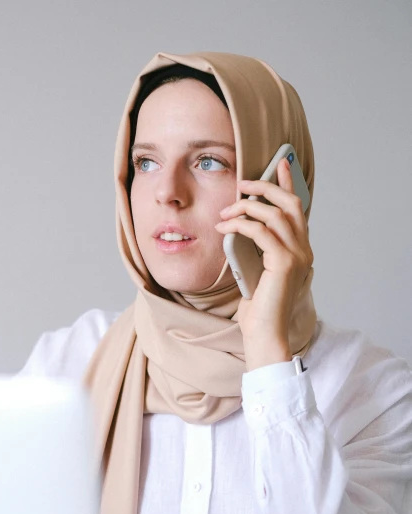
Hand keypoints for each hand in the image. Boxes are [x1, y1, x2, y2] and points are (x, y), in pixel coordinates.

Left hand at [215, 158, 313, 370]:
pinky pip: (261, 231)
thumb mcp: (257, 271)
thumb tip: (241, 226)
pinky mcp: (285, 263)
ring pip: (275, 214)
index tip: (279, 164)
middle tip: (243, 183)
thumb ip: (258, 249)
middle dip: (266, 187)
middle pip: (289, 204)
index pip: (297, 209)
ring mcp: (298, 256)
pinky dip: (241, 225)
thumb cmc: (259, 309)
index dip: (288, 183)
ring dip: (247, 207)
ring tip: (226, 212)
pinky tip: (225, 228)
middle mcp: (304, 250)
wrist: (265, 334)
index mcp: (300, 250)